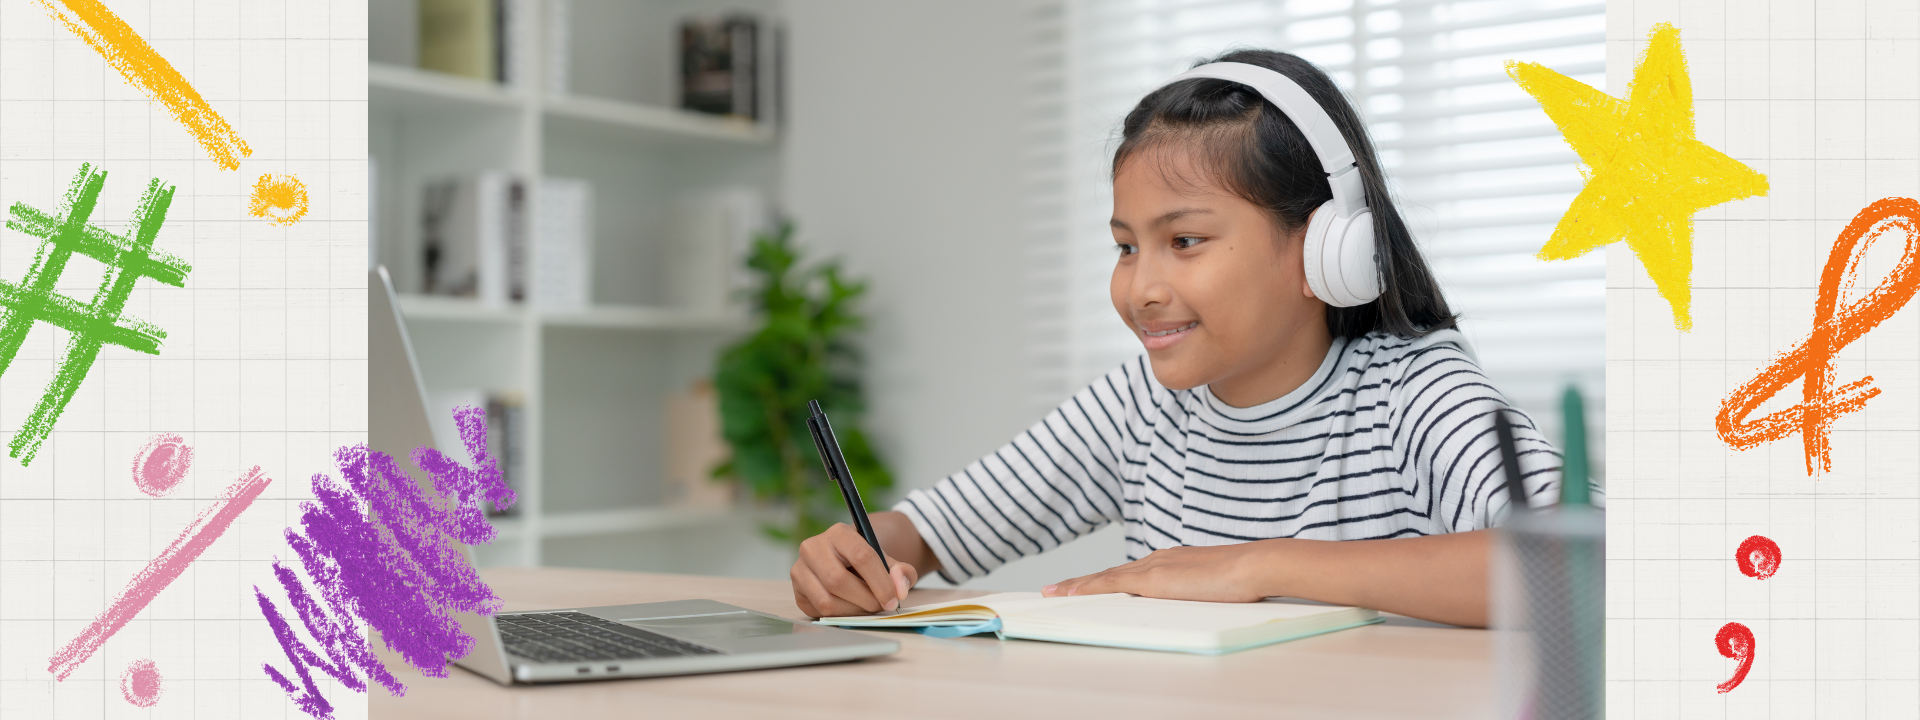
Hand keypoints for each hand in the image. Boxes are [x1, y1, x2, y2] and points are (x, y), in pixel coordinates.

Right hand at [791, 523, 919, 617]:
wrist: (844, 561)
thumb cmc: (866, 561)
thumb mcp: (887, 561)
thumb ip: (901, 572)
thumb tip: (899, 588)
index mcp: (839, 533)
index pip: (861, 556)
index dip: (880, 582)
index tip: (894, 599)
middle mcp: (813, 548)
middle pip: (838, 581)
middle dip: (865, 599)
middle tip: (881, 606)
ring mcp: (800, 570)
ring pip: (827, 600)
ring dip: (853, 610)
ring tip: (866, 606)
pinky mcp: (797, 591)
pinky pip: (819, 611)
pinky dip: (840, 615)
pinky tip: (850, 607)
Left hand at [1041, 543, 1272, 602]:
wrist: (1256, 564)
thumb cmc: (1246, 577)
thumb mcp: (1216, 585)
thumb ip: (1200, 590)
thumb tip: (1198, 599)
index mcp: (1171, 561)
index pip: (1129, 572)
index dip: (1105, 580)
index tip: (1087, 585)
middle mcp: (1158, 559)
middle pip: (1110, 573)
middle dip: (1081, 582)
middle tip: (1054, 588)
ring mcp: (1153, 567)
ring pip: (1104, 578)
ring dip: (1077, 585)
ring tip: (1052, 591)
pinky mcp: (1153, 580)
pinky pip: (1109, 584)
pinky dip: (1086, 588)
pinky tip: (1069, 593)